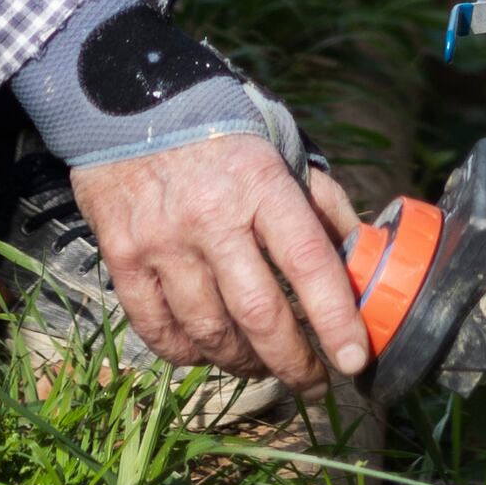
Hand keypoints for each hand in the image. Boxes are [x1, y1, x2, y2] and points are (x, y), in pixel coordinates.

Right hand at [66, 134, 371, 390]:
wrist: (131, 103)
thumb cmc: (220, 131)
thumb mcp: (282, 150)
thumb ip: (322, 205)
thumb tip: (363, 258)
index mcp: (261, 186)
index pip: (308, 263)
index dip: (335, 318)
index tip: (354, 359)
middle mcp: (211, 218)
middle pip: (258, 314)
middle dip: (293, 362)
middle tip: (312, 381)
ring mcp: (163, 241)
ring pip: (209, 332)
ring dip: (242, 362)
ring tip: (260, 363)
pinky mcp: (123, 256)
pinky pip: (157, 329)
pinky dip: (186, 353)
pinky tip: (206, 351)